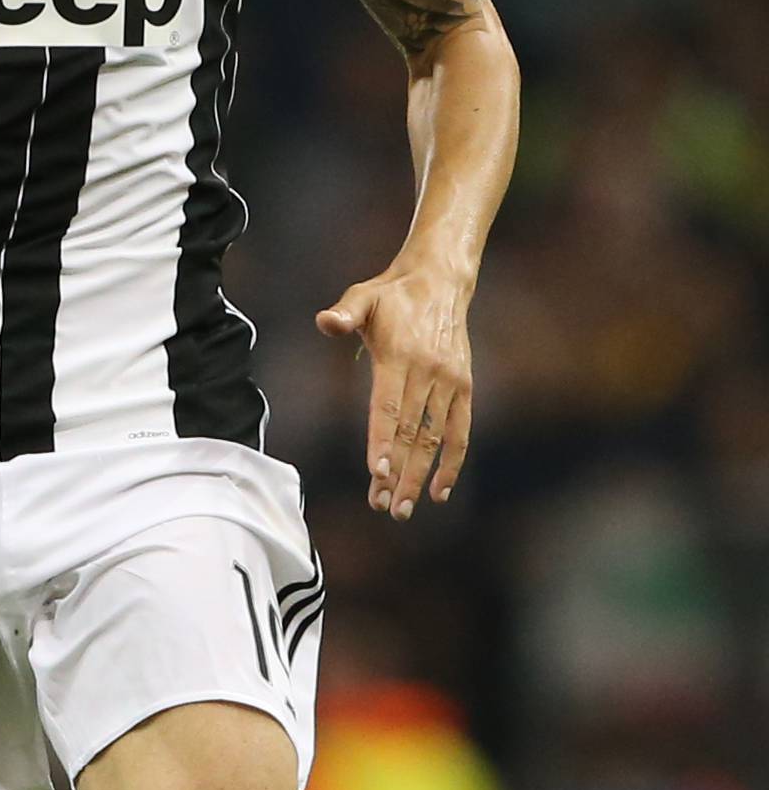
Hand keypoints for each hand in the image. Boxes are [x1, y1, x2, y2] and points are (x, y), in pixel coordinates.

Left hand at [317, 265, 471, 517]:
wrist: (440, 281)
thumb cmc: (391, 295)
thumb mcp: (362, 296)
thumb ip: (344, 312)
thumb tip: (326, 322)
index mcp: (401, 355)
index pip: (390, 406)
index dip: (383, 440)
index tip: (377, 472)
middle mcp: (428, 372)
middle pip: (411, 432)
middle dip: (398, 473)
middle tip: (383, 507)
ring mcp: (449, 383)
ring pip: (434, 438)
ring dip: (419, 476)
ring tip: (402, 508)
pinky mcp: (464, 388)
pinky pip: (460, 431)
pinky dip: (452, 462)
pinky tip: (439, 491)